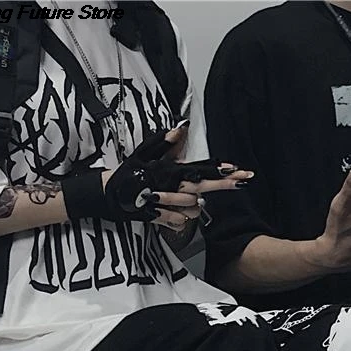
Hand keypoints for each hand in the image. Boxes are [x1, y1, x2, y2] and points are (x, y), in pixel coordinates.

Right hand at [138, 123, 254, 232]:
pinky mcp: (160, 218)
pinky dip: (179, 219)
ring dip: (192, 205)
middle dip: (224, 184)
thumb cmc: (128, 174)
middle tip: (243, 181)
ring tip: (179, 201)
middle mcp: (170, 186)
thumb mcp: (144, 153)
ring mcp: (166, 203)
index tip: (236, 169)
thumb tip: (182, 127)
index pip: (199, 169)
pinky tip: (172, 213)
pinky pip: (180, 222)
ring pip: (193, 207)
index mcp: (168, 170)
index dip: (218, 170)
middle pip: (203, 186)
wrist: (107, 195)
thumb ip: (164, 142)